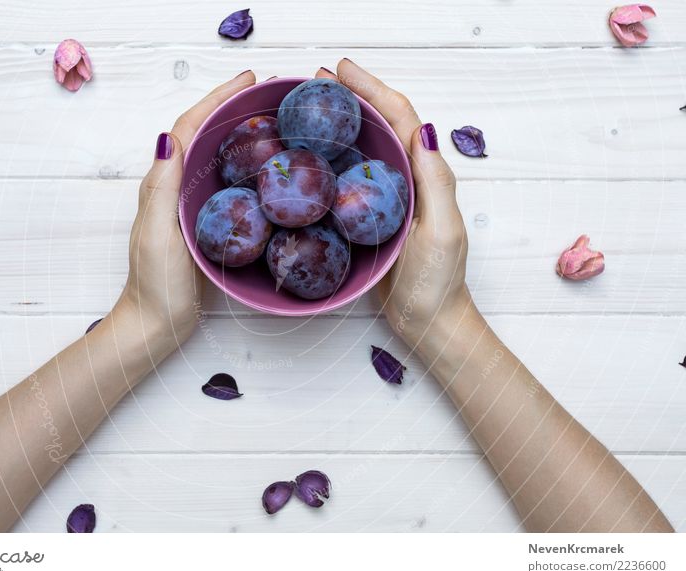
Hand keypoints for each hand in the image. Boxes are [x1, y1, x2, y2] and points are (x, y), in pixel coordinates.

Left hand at [112, 71, 256, 346]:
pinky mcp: (205, 223)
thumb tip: (169, 137)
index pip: (189, 127)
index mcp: (162, 183)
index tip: (248, 81)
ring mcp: (191, 205)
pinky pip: (228, 184)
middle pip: (205, 134)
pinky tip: (267, 170)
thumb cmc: (155, 282)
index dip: (216, 99)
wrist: (157, 322)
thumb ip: (161, 188)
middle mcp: (175, 187)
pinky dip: (246, 167)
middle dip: (231, 107)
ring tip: (272, 120)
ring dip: (240, 133)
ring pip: (217, 157)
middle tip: (267, 93)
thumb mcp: (156, 233)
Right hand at [323, 60, 470, 349]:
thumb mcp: (442, 232)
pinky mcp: (368, 218)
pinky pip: (346, 178)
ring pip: (360, 148)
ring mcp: (385, 198)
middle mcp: (405, 179)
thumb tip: (424, 128)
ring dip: (338, 123)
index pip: (400, 118)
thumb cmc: (437, 282)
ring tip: (306, 106)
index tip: (340, 70)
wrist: (428, 321)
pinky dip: (329, 159)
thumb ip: (435, 182)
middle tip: (314, 80)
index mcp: (425, 175)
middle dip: (350, 96)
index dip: (372, 89)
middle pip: (379, 124)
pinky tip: (307, 157)